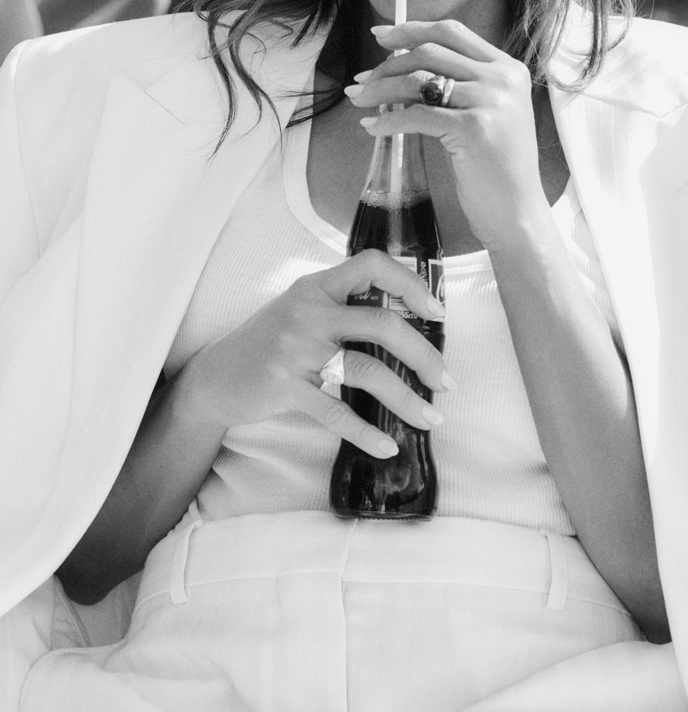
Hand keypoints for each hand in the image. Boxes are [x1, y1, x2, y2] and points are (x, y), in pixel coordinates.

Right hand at [182, 250, 449, 457]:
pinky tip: (388, 446)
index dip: (410, 284)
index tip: (436, 311)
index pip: (372, 265)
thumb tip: (409, 318)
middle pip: (382, 325)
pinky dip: (367, 433)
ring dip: (407, 399)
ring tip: (431, 418)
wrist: (216, 377)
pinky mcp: (284, 388)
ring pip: (367, 372)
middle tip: (447, 381)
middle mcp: (308, 311)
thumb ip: (344, 306)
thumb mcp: (303, 309)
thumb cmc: (271, 342)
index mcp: (317, 286)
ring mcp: (295, 350)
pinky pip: (336, 412)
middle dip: (424, 355)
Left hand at [346, 19, 548, 249]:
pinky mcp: (474, 129)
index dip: (411, 29)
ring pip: (419, 81)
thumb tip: (402, 66)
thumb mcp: (488, 113)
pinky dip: (388, 120)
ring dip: (381, 90)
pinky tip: (372, 128)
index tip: (381, 35)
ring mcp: (490, 102)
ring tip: (360, 101)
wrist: (517, 212)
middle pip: (430, 52)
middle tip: (362, 81)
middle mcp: (502, 79)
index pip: (452, 32)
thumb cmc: (496, 167)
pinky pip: (417, 115)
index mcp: (508, 68)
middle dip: (387, 65)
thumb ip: (461, 85)